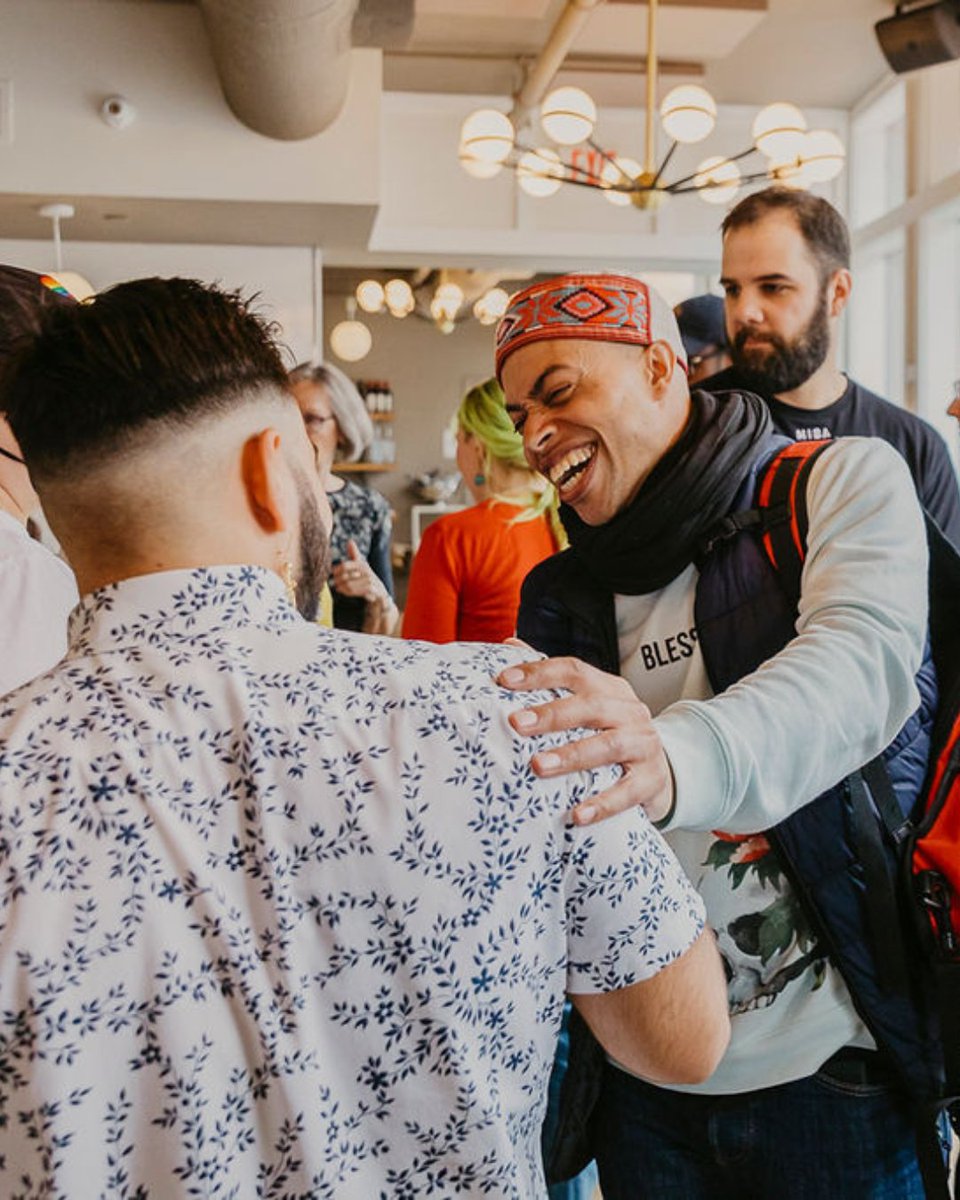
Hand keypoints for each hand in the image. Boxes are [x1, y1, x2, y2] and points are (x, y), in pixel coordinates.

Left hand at [332, 539, 382, 601]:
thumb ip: (354, 553)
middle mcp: (366, 571)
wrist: (379, 591)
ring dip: (341, 587)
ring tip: (338, 588)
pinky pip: (354, 591)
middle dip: (338, 580)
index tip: (332, 573)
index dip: (336, 570)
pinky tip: (343, 591)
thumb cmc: (367, 576)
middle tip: (334, 582)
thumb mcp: (361, 564)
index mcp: (361, 564)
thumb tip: (350, 541)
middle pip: (345, 576)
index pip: (345, 566)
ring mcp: (368, 580)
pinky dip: (346, 592)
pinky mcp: (370, 589)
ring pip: (348, 584)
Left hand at [497, 655, 673, 825]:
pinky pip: (628, 792)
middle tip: (516, 724)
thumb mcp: (586, 704)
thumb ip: (550, 678)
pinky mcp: (652, 780)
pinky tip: (576, 816)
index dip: (540, 672)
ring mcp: (644, 745)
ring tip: (538, 767)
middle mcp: (629, 711)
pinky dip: (603, 804)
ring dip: (572, 756)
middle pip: (592, 705)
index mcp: (609, 688)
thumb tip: (508, 644)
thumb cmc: (607, 733)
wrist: (660, 770)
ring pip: (610, 745)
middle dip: (552, 714)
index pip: (574, 671)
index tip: (503, 680)